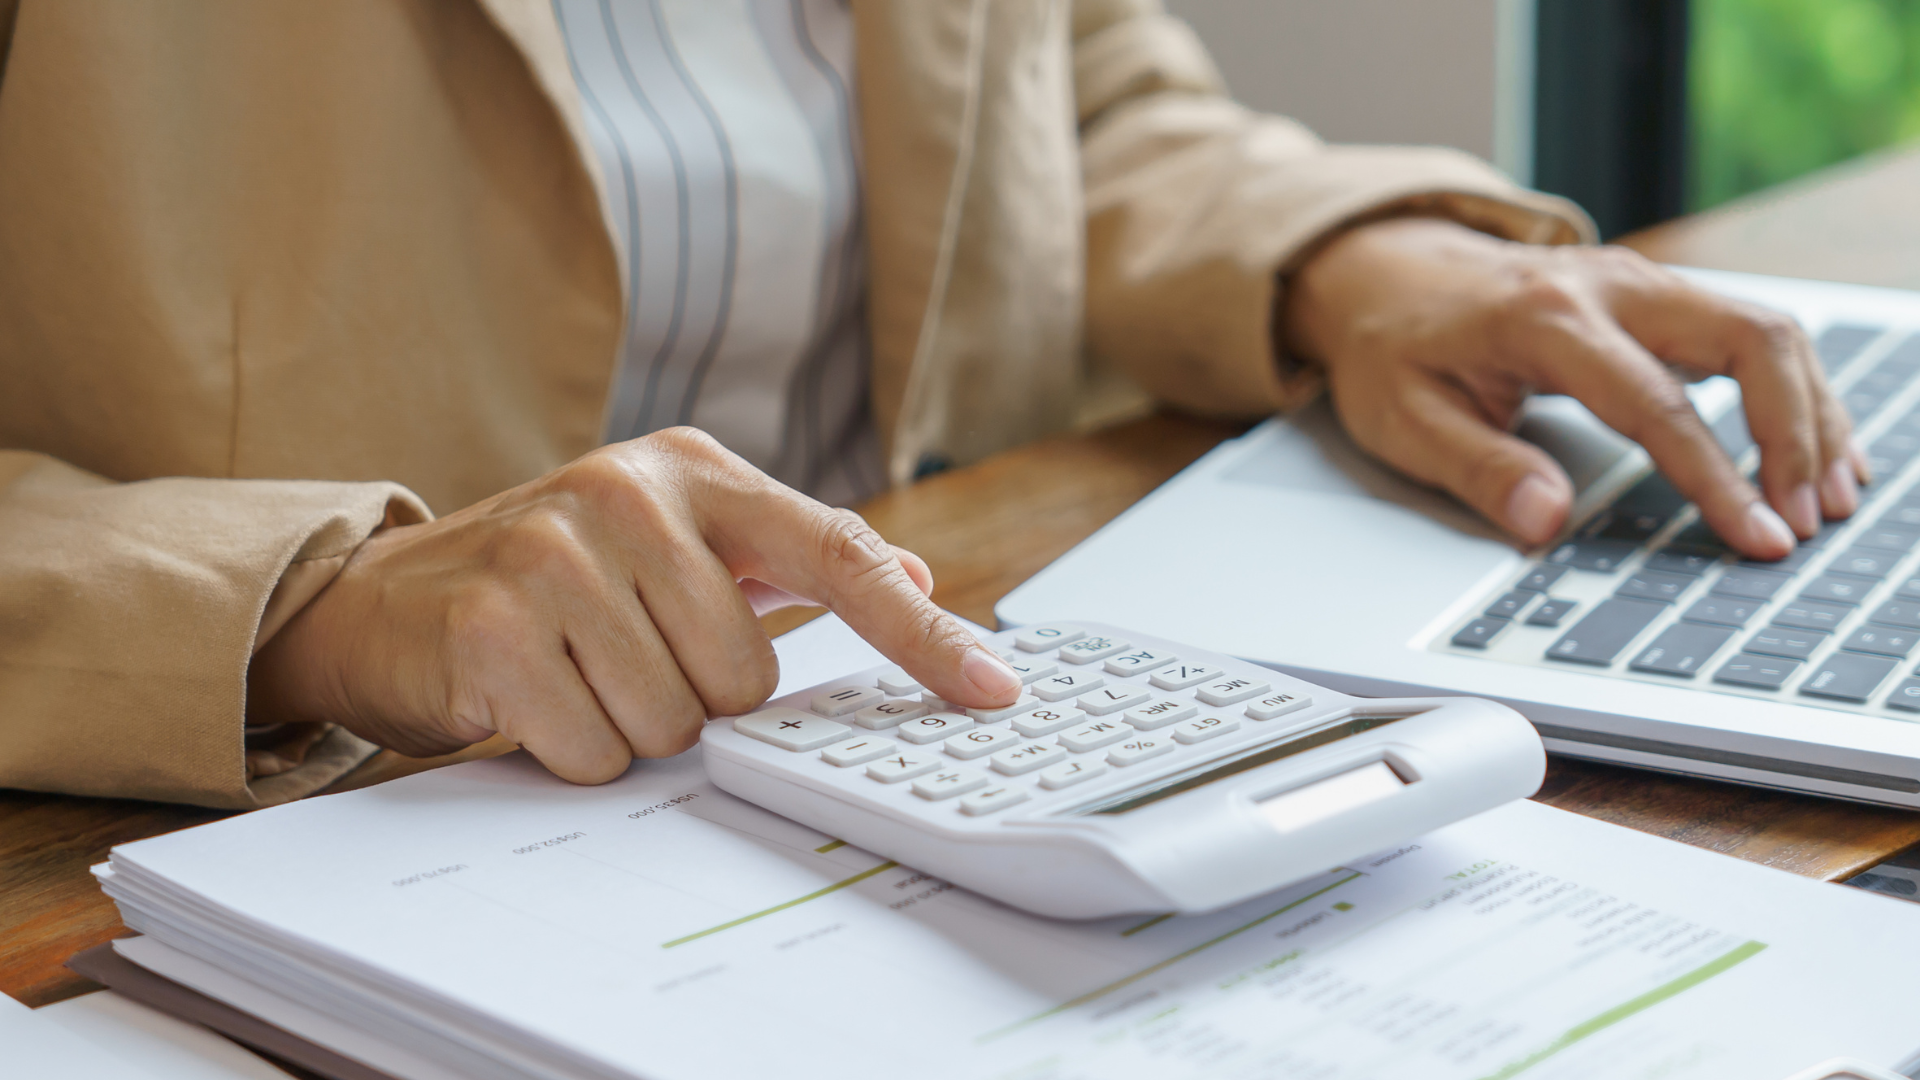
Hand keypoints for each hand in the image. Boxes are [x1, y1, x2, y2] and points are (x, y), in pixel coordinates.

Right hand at [248, 429, 1023, 782]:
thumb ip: (788, 561)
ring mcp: (557, 552)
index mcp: (694, 471)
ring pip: (674, 721)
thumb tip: (913, 578)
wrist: (383, 600)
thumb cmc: (551, 580)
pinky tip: (529, 699)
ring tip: (573, 674)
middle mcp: (629, 493)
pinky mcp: (496, 623)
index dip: (921, 633)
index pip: (838, 553)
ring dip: (627, 727)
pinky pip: (595, 749)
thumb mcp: (672, 545)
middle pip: (746, 677)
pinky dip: (570, 750)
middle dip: (693, 699)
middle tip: (623, 661)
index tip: (995, 689)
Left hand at [1282, 217, 1864, 559]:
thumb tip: (1546, 522)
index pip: (1657, 404)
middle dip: (1795, 433)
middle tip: (1809, 520)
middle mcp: (1610, 285)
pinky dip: (1794, 390)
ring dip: (1812, 412)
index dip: (1716, 478)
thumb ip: (1479, 469)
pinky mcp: (1658, 295)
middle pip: (1749, 339)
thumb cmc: (1393, 348)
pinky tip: (1816, 448)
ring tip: (1832, 496)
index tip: (1758, 538)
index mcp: (1545, 318)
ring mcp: (1641, 282)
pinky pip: (1750, 332)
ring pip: (1766, 329)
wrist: (1384, 272)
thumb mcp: (1405, 419)